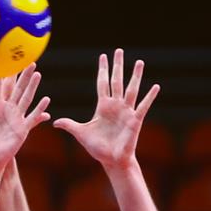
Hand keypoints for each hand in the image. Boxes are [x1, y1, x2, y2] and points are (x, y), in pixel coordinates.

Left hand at [0, 64, 49, 163]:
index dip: (2, 73)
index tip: (6, 58)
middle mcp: (6, 108)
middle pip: (16, 88)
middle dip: (23, 75)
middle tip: (29, 60)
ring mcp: (15, 117)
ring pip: (26, 98)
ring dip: (32, 86)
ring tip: (38, 73)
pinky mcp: (22, 128)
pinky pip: (32, 117)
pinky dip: (39, 110)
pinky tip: (46, 99)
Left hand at [54, 48, 159, 169]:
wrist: (112, 160)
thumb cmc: (98, 148)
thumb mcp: (81, 134)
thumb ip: (69, 125)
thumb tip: (54, 122)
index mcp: (103, 107)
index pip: (102, 83)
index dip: (102, 70)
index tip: (103, 56)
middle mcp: (116, 106)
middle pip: (117, 81)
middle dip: (117, 66)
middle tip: (118, 50)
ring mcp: (126, 111)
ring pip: (131, 89)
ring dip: (135, 76)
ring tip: (139, 62)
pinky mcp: (135, 120)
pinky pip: (143, 106)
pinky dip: (150, 96)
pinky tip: (156, 86)